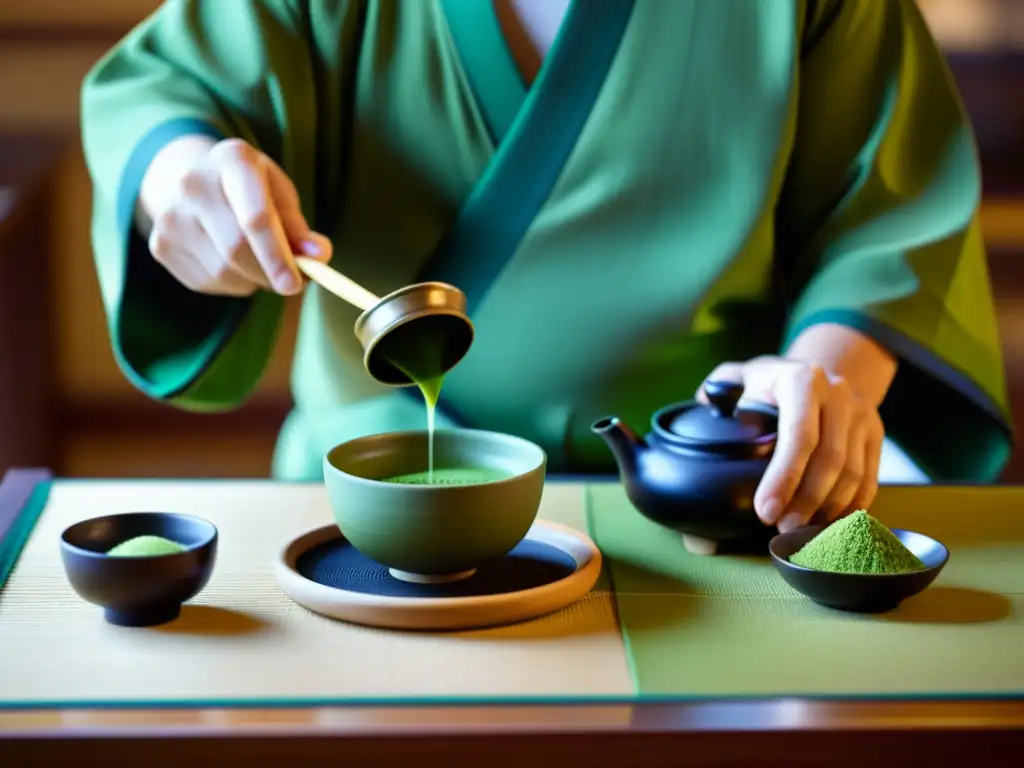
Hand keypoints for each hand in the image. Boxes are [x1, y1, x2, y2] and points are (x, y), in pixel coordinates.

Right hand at [141, 137, 331, 296]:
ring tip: (260, 264)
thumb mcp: (278, 193)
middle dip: (268, 274)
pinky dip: (231, 283)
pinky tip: (234, 264)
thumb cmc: (247, 188)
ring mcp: (169, 216)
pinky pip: (207, 281)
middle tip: (290, 284)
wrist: (187, 177)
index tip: (296, 284)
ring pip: (222, 272)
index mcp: (232, 161)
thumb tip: (319, 256)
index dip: (278, 256)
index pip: (255, 218)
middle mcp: (193, 184)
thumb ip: (299, 227)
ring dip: (252, 280)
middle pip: (236, 249)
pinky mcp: (160, 245)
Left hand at [698, 356, 884, 533]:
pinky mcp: (876, 433)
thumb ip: (720, 387)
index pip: (799, 435)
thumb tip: (704, 403)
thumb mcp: (742, 377)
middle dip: (806, 501)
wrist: (818, 371)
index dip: (784, 477)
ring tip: (803, 531)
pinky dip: (850, 506)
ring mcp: (861, 414)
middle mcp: (838, 393)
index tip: (765, 511)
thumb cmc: (769, 384)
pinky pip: (869, 478)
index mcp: (802, 379)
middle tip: (782, 528)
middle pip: (830, 459)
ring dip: (828, 509)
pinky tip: (828, 523)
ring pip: (853, 472)